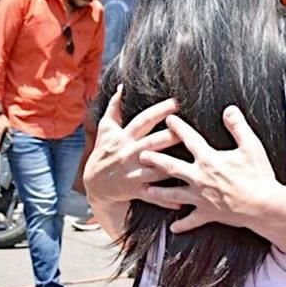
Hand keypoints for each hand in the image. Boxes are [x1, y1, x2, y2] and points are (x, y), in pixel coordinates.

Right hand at [83, 85, 181, 209]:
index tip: (176, 102)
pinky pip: (153, 195)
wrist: (94, 184)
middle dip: (170, 136)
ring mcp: (132, 173)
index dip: (159, 111)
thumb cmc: (104, 152)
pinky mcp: (135, 190)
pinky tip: (183, 199)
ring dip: (172, 166)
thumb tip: (121, 87)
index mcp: (124, 137)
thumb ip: (114, 107)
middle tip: (188, 129)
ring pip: (155, 169)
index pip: (143, 120)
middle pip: (152, 143)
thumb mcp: (105, 129)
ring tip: (192, 162)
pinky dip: (166, 198)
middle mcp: (129, 154)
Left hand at [138, 105, 280, 233]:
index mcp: (209, 159)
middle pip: (171, 167)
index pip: (190, 139)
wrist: (263, 206)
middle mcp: (199, 178)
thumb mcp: (251, 146)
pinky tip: (173, 227)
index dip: (178, 128)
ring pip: (174, 195)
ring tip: (146, 190)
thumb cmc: (258, 175)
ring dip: (158, 192)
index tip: (168, 120)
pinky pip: (191, 220)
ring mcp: (201, 198)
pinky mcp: (208, 214)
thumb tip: (229, 110)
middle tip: (141, 156)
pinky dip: (182, 224)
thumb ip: (238, 126)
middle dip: (155, 160)